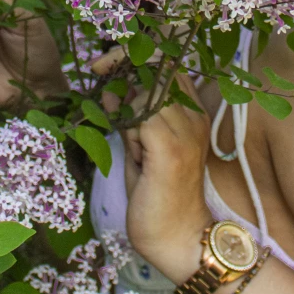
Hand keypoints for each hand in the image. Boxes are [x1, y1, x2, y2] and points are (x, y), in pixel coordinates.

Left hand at [92, 48, 211, 282]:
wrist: (176, 238)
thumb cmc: (157, 197)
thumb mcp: (142, 148)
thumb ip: (130, 118)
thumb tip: (108, 92)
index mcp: (193, 112)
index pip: (170, 63)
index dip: (138, 55)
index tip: (106, 60)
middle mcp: (194, 116)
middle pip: (157, 69)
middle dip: (122, 64)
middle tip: (98, 68)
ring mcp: (186, 130)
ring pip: (145, 95)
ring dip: (128, 113)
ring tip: (135, 148)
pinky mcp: (170, 148)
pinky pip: (139, 117)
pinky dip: (128, 130)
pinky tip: (135, 154)